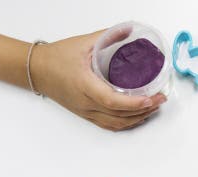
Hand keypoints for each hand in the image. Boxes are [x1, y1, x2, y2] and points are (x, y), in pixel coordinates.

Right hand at [30, 30, 166, 130]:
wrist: (37, 70)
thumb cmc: (57, 57)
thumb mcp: (83, 43)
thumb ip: (108, 36)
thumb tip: (130, 30)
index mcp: (84, 85)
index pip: (113, 101)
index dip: (134, 103)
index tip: (151, 98)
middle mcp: (86, 103)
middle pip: (120, 115)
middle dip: (144, 110)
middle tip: (160, 99)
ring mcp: (87, 112)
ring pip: (117, 123)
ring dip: (138, 118)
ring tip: (153, 107)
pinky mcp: (87, 115)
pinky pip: (110, 125)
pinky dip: (126, 123)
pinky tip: (137, 116)